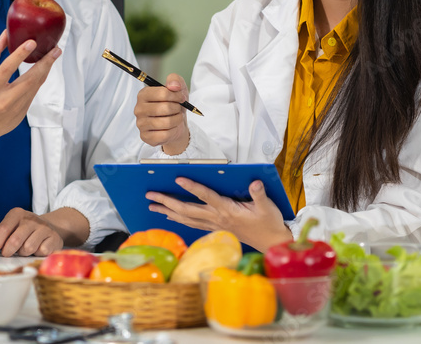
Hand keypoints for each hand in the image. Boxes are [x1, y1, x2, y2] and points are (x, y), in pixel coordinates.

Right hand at [0, 31, 59, 172]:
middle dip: (45, 63)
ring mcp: (15, 109)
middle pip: (29, 79)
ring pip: (35, 86)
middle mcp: (4, 99)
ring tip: (53, 56)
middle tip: (55, 50)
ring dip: (45, 70)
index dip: (20, 55)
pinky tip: (43, 70)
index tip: (32, 42)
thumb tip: (5, 35)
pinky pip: (33, 93)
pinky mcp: (23, 113)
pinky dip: (38, 81)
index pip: (6, 68)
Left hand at [0, 208, 63, 256]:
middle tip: (8, 254)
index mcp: (16, 214)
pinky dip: (36, 254)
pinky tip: (37, 249)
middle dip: (8, 252)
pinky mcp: (54, 238)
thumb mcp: (6, 230)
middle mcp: (30, 218)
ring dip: (23, 254)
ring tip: (24, 249)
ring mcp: (43, 227)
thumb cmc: (21, 231)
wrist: (48, 228)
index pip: (3, 229)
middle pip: (14, 241)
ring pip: (27, 248)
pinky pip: (41, 252)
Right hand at [135, 73, 189, 154]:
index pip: (163, 93)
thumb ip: (175, 80)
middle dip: (177, 108)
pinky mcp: (145, 137)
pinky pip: (165, 135)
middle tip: (178, 109)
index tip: (180, 98)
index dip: (176, 96)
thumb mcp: (178, 89)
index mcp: (143, 94)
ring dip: (177, 120)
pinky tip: (172, 128)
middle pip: (165, 108)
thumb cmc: (174, 104)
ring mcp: (140, 124)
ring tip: (176, 118)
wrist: (176, 123)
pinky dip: (173, 131)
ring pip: (166, 122)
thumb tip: (174, 85)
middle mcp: (139, 109)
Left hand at [146, 179, 293, 251]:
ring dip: (168, 211)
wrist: (270, 242)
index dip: (192, 186)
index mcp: (228, 210)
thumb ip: (259, 194)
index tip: (178, 178)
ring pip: (186, 218)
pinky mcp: (215, 228)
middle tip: (150, 195)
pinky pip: (192, 223)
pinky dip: (179, 218)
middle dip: (167, 201)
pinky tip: (170, 215)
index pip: (206, 196)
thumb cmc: (269, 223)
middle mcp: (217, 218)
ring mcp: (214, 224)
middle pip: (187, 209)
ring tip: (152, 206)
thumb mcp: (267, 207)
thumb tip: (255, 182)